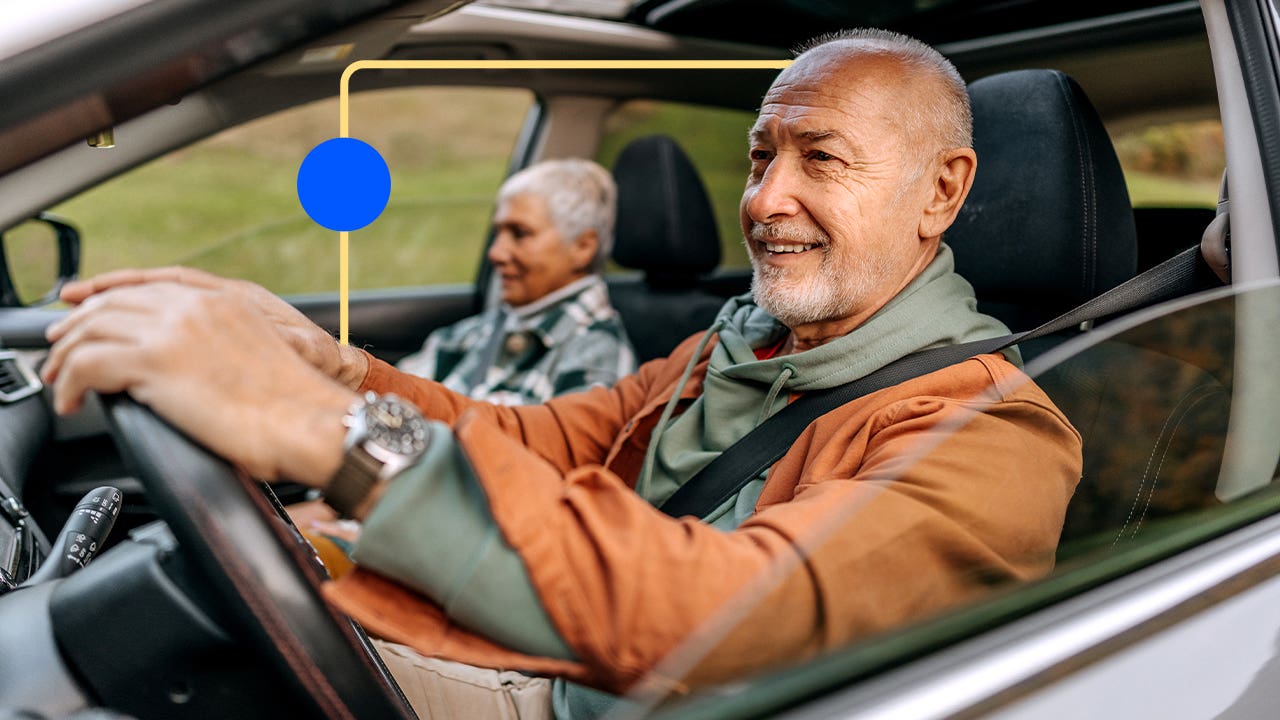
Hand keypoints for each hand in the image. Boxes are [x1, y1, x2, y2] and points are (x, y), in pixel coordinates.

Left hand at [43, 281, 355, 484]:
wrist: (312, 419)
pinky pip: (88, 363)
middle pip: (116, 299)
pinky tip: (73, 399)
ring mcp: (175, 330)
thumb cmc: (297, 405)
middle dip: (80, 321)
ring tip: (59, 378)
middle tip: (60, 345)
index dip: (111, 290)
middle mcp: (198, 306)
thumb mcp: (261, 354)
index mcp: (227, 299)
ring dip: (67, 353)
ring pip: (93, 326)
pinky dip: (70, 382)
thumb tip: (198, 366)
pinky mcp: (156, 363)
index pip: (153, 282)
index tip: (86, 302)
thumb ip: (226, 345)